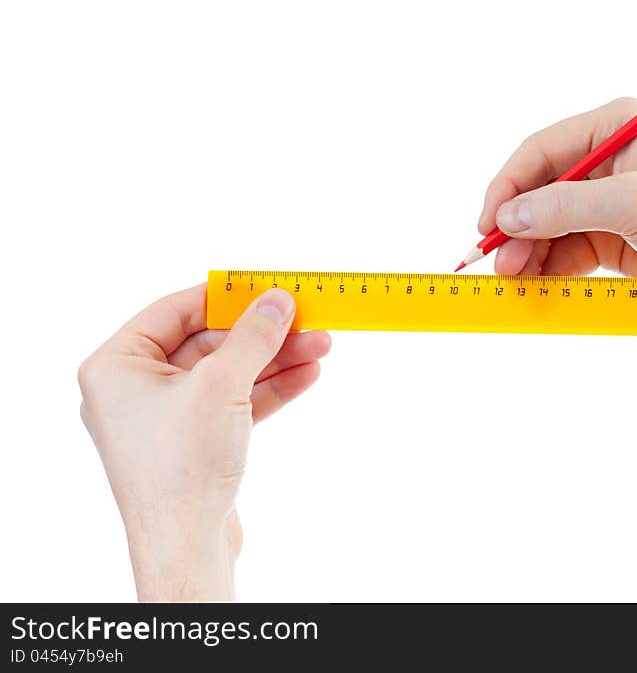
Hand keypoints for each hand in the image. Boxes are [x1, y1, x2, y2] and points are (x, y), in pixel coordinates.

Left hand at [78, 285, 330, 599]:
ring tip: (320, 347)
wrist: (186, 546)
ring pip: (227, 374)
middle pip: (209, 343)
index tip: (265, 289)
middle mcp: (136, 389)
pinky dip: (268, 390)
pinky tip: (305, 377)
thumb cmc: (180, 469)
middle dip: (263, 335)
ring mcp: (167, 417)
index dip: (224, 298)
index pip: (174, 311)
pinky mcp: (195, 441)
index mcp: (117, 366)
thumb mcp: (220, 386)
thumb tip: (277, 301)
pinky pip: (233, 402)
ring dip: (275, 361)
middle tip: (305, 321)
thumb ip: (252, 337)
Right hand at [478, 97, 636, 312]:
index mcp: (614, 130)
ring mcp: (608, 204)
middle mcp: (606, 163)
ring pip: (549, 227)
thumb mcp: (634, 202)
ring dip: (528, 254)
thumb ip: (566, 206)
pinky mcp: (613, 240)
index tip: (488, 224)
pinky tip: (538, 287)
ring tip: (516, 282)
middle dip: (517, 230)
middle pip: (540, 193)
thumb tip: (508, 218)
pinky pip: (567, 253)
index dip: (508, 187)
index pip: (541, 152)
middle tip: (500, 265)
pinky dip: (549, 271)